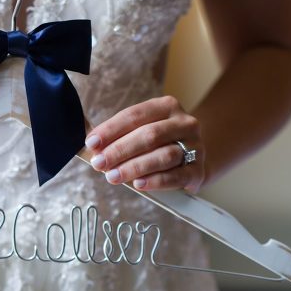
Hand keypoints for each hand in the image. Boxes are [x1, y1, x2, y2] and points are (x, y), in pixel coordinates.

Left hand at [84, 95, 205, 193]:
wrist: (195, 158)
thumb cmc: (160, 144)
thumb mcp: (142, 131)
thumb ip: (119, 135)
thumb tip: (91, 145)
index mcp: (167, 107)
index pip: (135, 115)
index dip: (111, 129)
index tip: (91, 143)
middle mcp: (184, 123)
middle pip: (149, 135)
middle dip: (119, 150)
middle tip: (99, 164)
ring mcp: (195, 146)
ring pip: (163, 155)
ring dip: (134, 167)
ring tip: (112, 176)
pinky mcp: (198, 170)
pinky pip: (177, 176)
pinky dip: (156, 181)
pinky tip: (138, 184)